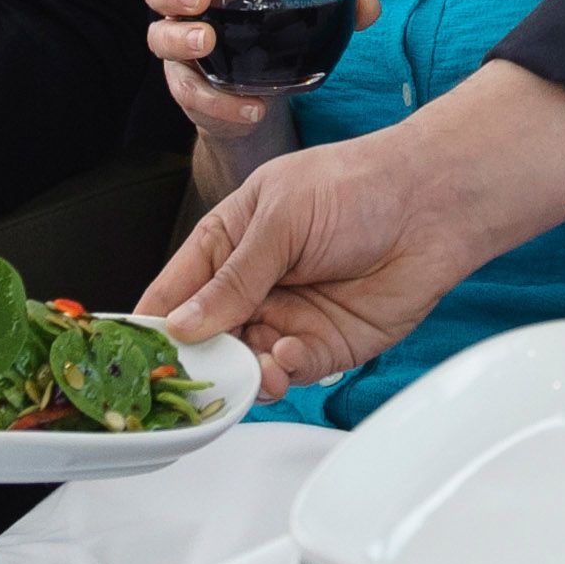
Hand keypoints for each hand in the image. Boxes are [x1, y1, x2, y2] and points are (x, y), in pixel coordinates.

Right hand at [144, 63, 564, 397]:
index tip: (133, 356)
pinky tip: (290, 357)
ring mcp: (286, 318)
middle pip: (205, 340)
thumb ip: (234, 276)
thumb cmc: (356, 186)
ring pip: (244, 364)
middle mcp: (252, 286)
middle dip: (199, 362)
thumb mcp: (281, 217)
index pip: (174, 291)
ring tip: (255, 370)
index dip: (152, 324)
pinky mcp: (325, 347)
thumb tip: (183, 324)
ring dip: (243, 375)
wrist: (432, 205)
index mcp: (228, 243)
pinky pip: (289, 372)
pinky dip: (284, 372)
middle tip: (197, 377)